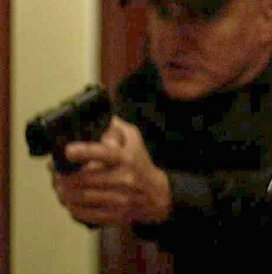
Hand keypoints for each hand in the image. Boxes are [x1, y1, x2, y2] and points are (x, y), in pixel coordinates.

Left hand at [52, 116, 170, 225]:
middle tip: (54, 170)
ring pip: (80, 197)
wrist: (156, 194)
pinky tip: (68, 199)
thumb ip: (116, 127)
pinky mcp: (113, 215)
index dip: (84, 152)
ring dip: (62, 191)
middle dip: (62, 175)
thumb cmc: (140, 164)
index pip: (104, 154)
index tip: (68, 150)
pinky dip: (71, 207)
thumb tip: (98, 119)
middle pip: (82, 179)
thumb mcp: (134, 140)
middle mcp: (123, 179)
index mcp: (125, 158)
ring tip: (58, 185)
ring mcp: (118, 199)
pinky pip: (84, 214)